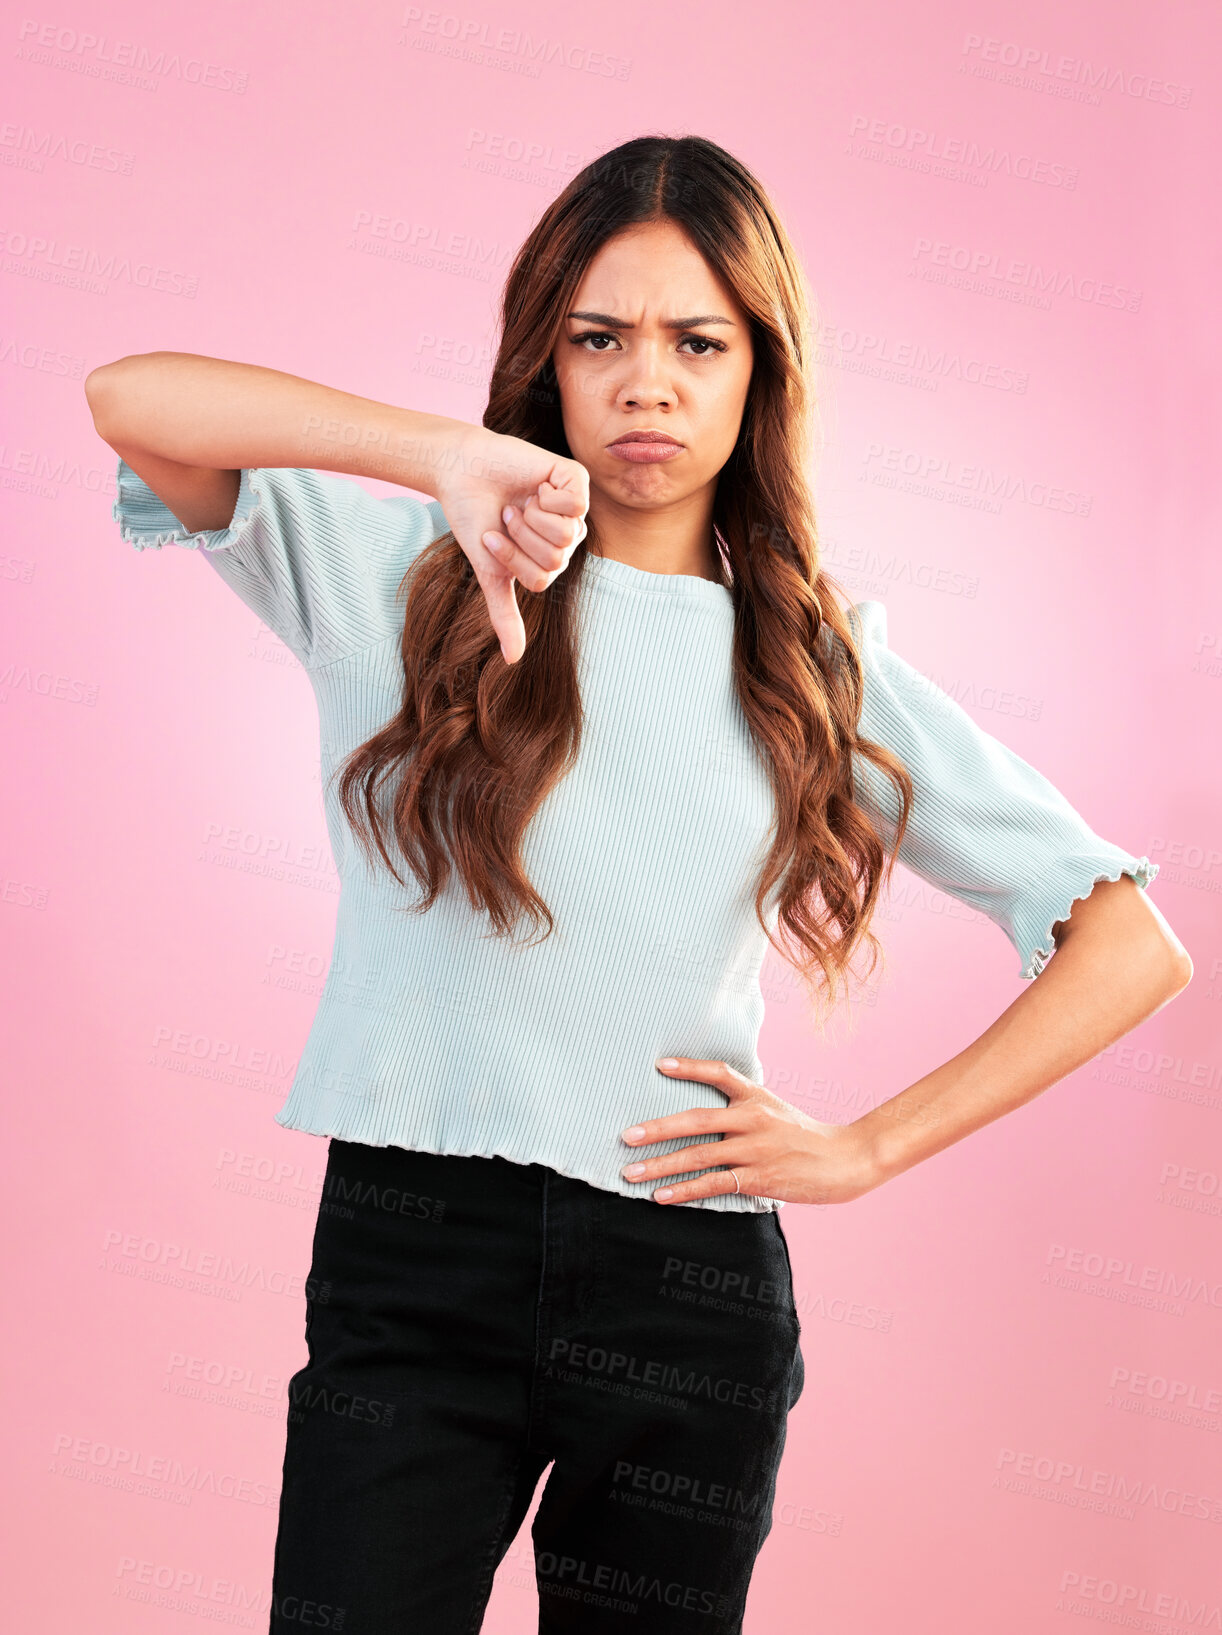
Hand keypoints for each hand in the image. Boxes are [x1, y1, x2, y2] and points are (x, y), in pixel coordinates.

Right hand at [435, 424, 589, 663]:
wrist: (461, 472)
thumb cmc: (474, 519)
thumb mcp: (491, 573)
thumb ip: (505, 614)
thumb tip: (513, 661)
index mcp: (550, 558)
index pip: (543, 579)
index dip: (513, 561)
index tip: (494, 537)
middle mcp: (566, 535)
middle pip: (557, 558)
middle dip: (521, 539)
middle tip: (508, 516)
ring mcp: (573, 508)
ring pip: (567, 535)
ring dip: (531, 518)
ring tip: (520, 500)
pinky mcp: (575, 480)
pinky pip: (576, 504)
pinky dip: (547, 497)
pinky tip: (536, 485)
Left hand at [619, 1057, 884, 1205]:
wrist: (845, 1160)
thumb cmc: (804, 1137)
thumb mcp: (775, 1110)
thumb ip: (743, 1107)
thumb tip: (705, 1112)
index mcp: (756, 1097)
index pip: (721, 1073)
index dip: (690, 1068)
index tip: (659, 1065)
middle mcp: (753, 1118)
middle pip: (697, 1120)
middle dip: (657, 1129)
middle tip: (626, 1137)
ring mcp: (756, 1149)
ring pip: (699, 1156)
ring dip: (661, 1165)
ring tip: (630, 1173)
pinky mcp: (760, 1178)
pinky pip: (714, 1184)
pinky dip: (684, 1191)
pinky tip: (661, 1196)